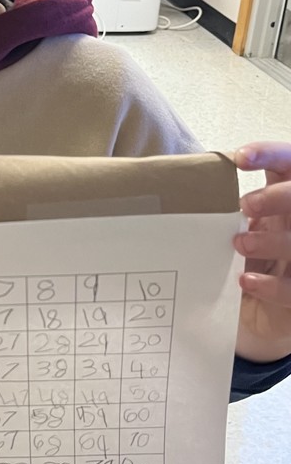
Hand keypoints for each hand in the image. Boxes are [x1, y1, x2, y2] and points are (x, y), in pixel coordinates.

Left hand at [233, 142, 290, 361]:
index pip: (287, 163)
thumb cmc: (242, 257)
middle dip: (278, 198)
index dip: (270, 154)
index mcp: (283, 198)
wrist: (253, 308)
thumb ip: (223, 207)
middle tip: (247, 205)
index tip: (240, 159)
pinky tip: (246, 281)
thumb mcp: (234, 226)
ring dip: (271, 240)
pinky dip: (269, 285)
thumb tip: (182, 186)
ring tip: (240, 244)